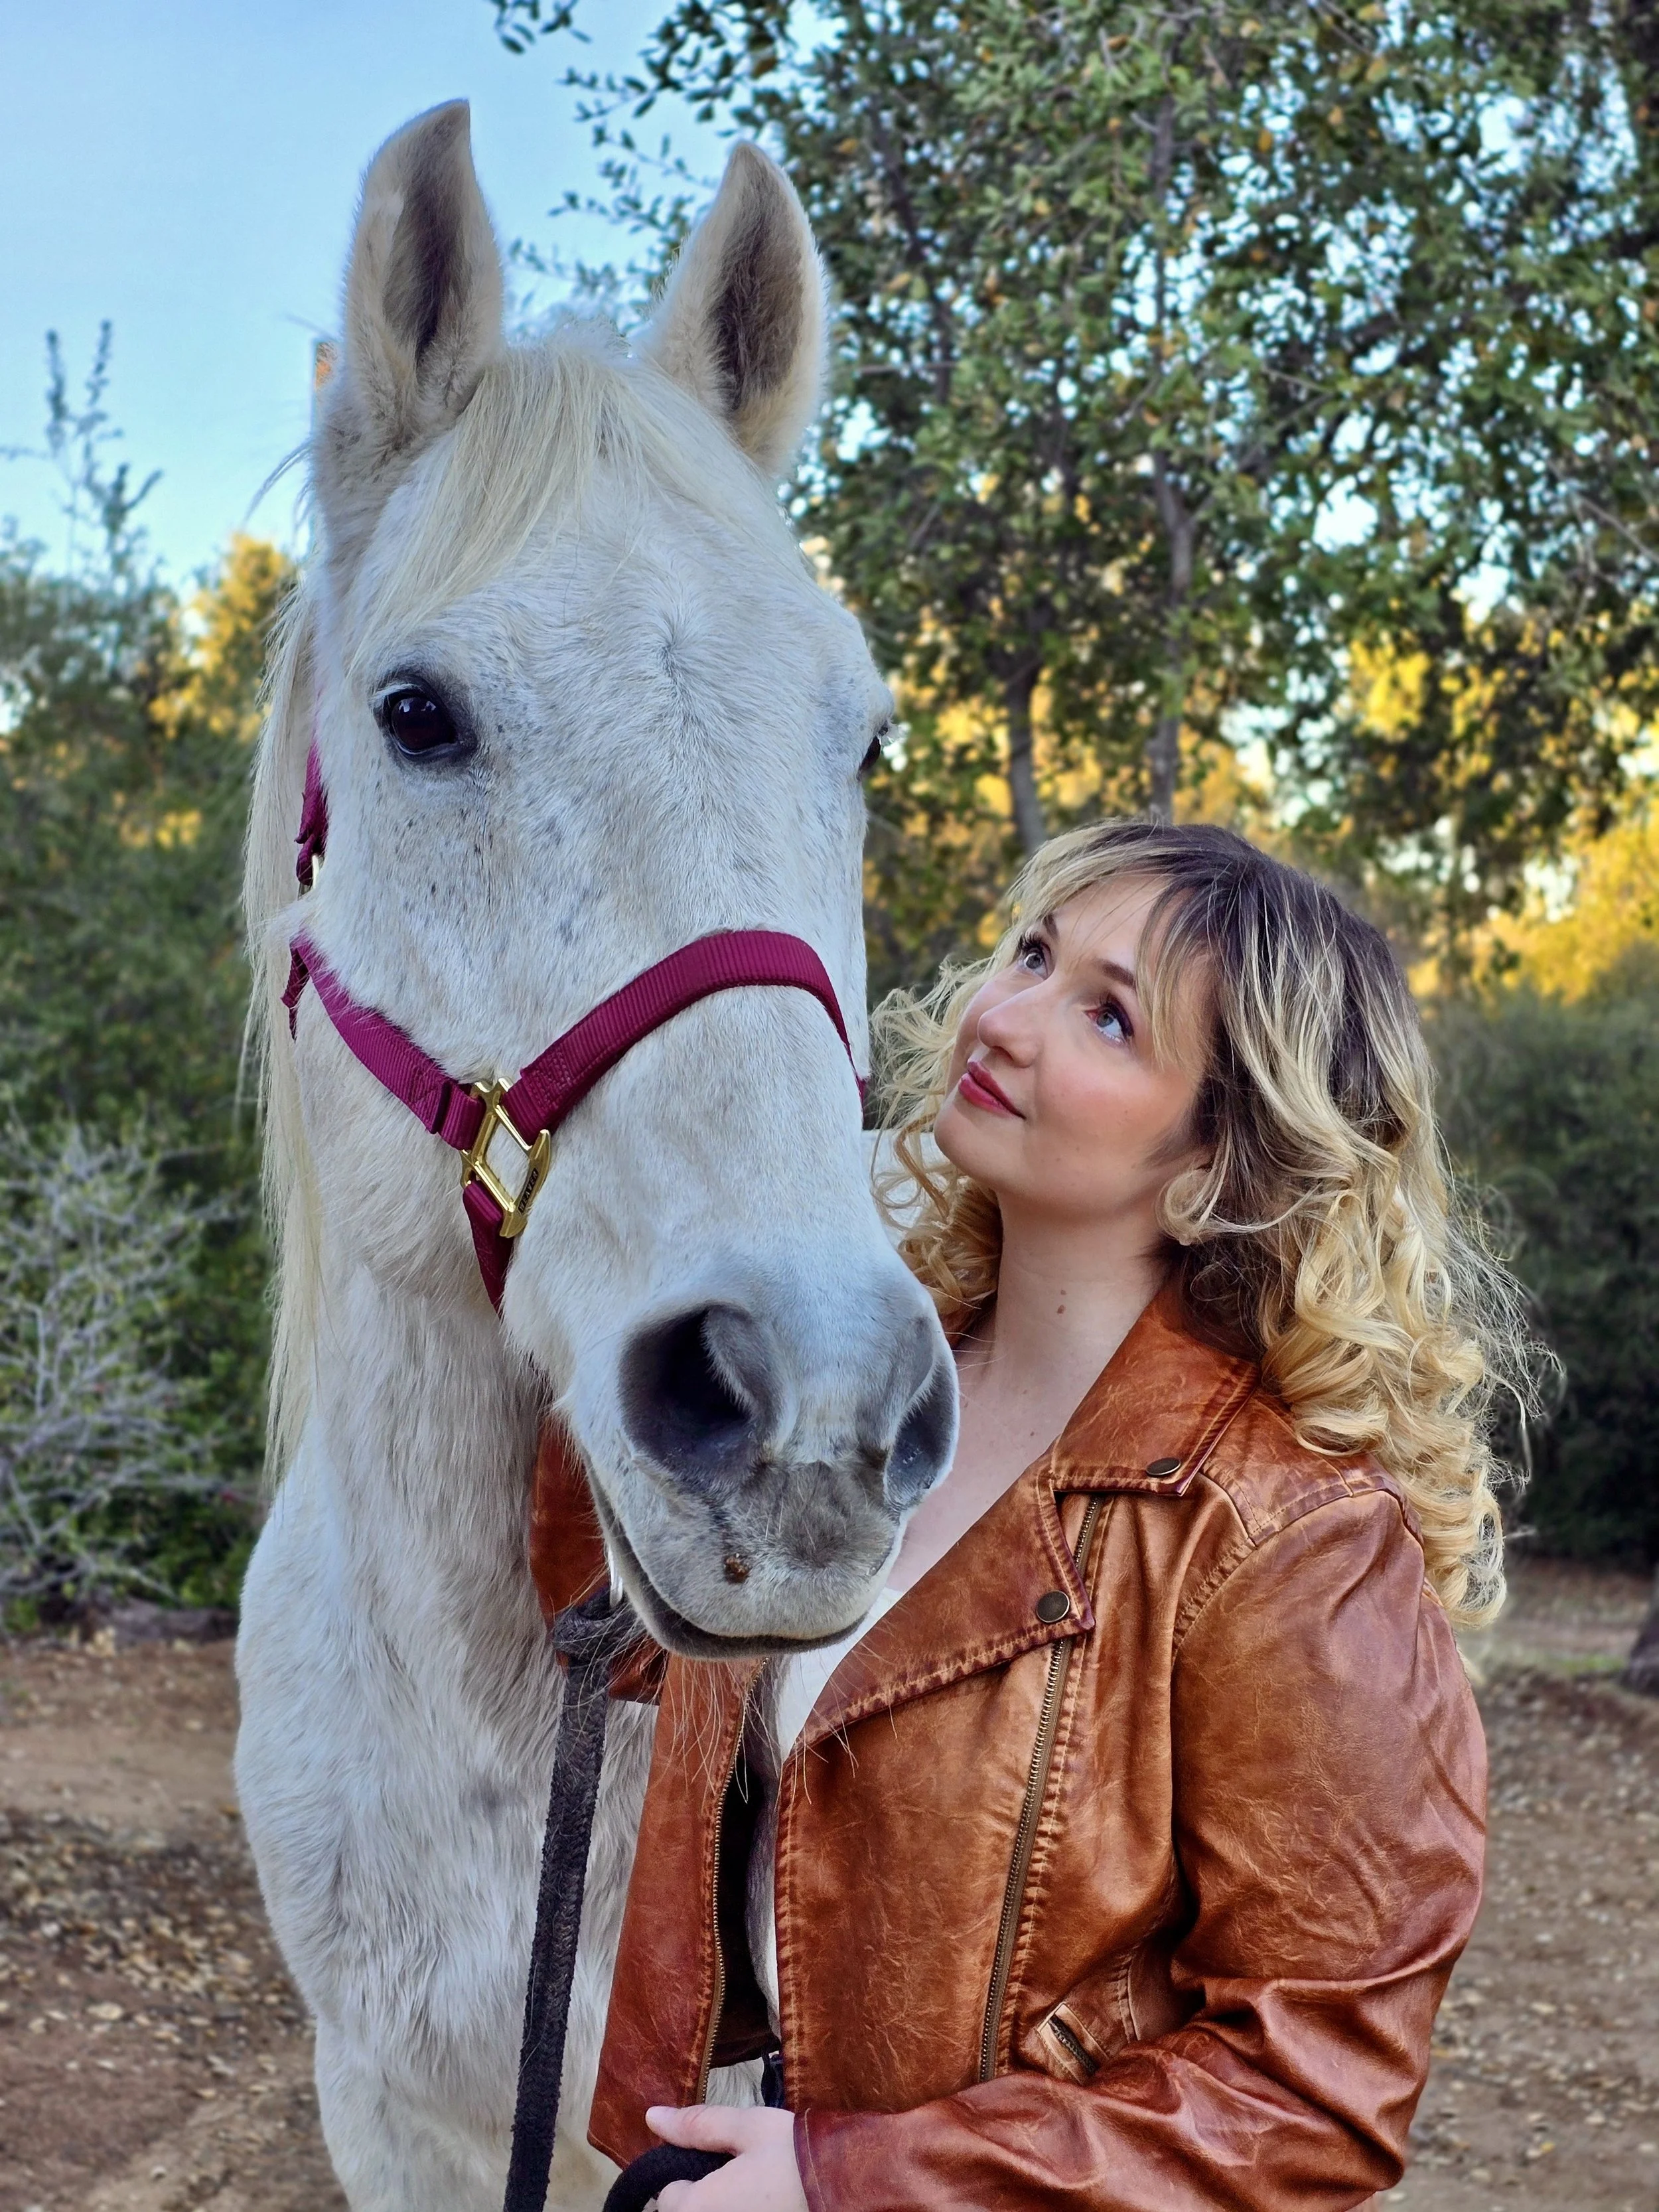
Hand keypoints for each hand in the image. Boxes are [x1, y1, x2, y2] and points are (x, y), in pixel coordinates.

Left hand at [646, 2102, 807, 2211]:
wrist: (853, 2187)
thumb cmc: (797, 2154)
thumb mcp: (748, 2127)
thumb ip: (697, 2125)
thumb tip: (652, 2117)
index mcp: (699, 2208)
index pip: (667, 2198)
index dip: (688, 2174)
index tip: (719, 2161)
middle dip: (705, 2194)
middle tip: (742, 2174)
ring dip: (727, 2205)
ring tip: (759, 2188)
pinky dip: (747, 2210)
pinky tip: (770, 2201)